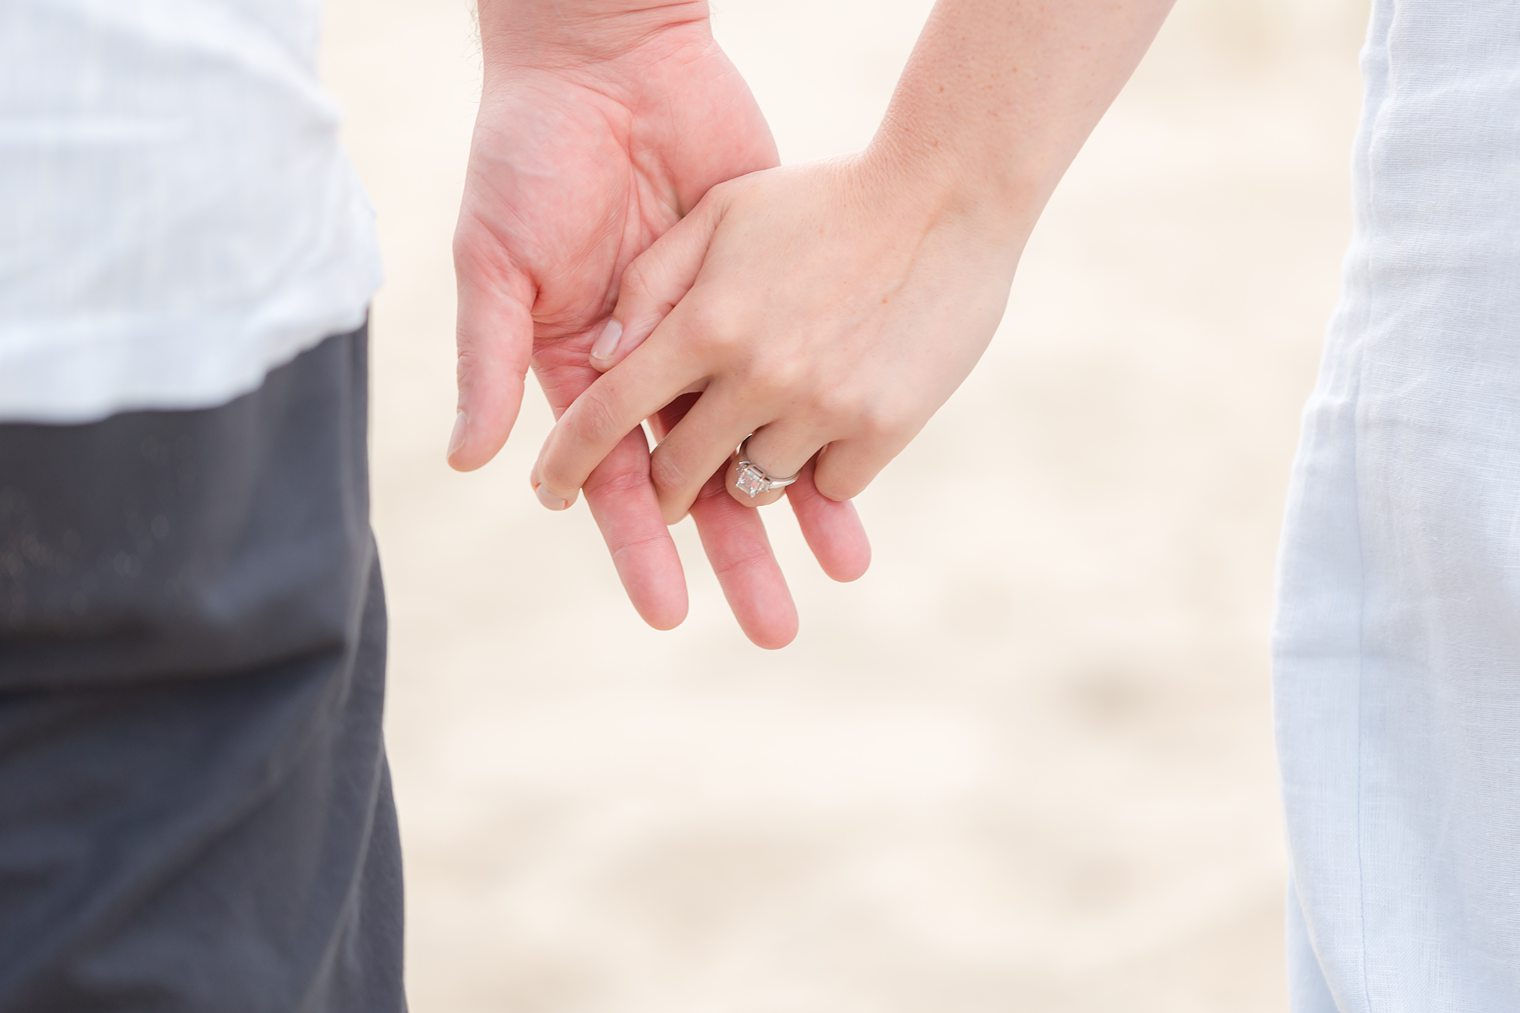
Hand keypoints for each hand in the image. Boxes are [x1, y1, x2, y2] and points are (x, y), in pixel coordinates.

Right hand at [449, 14, 868, 647]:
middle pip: (697, 479)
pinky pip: (801, 374)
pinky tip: (859, 478)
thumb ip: (491, 359)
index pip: (616, 478)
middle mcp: (654, 368)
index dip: (640, 544)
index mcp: (584, 369)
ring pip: (758, 436)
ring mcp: (717, 335)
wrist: (609, 59)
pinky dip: (829, 423)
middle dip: (731, 551)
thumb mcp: (495, 259)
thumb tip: (478, 463)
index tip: (670, 609)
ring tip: (832, 576)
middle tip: (770, 625)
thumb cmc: (527, 156)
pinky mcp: (767, 295)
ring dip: (792, 505)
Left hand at [530, 151, 1023, 521]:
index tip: (549, 492)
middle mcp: (756, 375)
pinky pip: (828, 485)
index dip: (568, 460)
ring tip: (766, 440)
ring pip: (755, 487)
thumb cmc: (827, 197)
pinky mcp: (882, 427)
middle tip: (670, 491)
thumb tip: (605, 356)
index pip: (609, 412)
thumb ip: (652, 281)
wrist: (951, 192)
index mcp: (705, 322)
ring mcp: (821, 407)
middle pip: (678, 474)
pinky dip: (820, 471)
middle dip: (663, 493)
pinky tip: (831, 428)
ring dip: (747, 473)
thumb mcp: (725, 210)